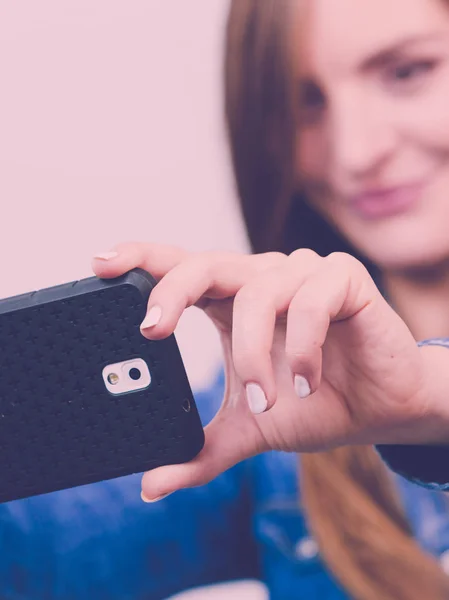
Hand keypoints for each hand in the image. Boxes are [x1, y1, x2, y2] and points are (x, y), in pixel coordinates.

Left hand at [92, 243, 437, 499]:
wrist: (381, 409)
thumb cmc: (315, 404)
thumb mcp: (249, 429)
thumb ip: (202, 450)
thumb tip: (150, 485)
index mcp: (234, 302)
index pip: (181, 267)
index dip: (141, 259)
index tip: (100, 266)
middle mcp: (262, 278)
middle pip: (205, 263)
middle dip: (172, 292)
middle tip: (151, 331)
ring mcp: (302, 273)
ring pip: (258, 294)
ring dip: (253, 355)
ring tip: (265, 400)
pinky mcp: (342, 278)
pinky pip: (309, 300)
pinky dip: (302, 347)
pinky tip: (305, 381)